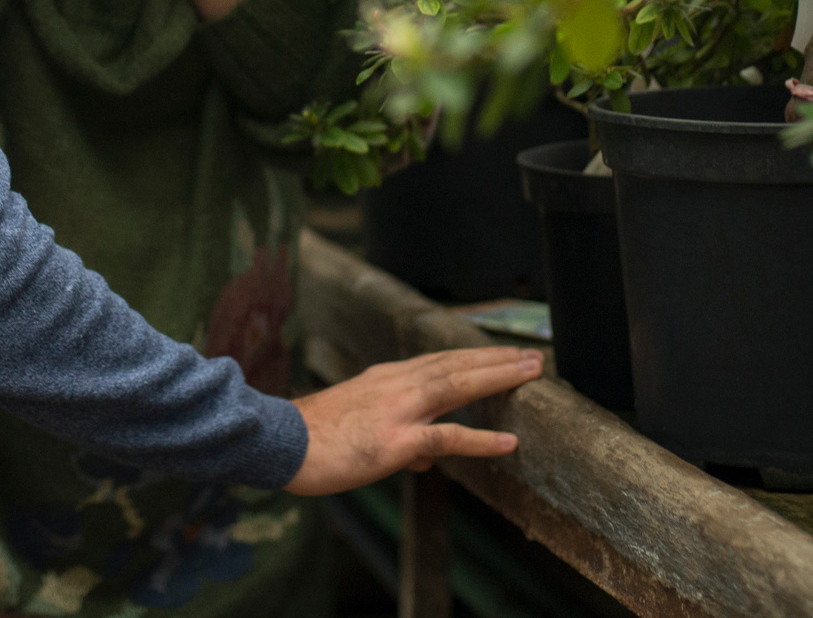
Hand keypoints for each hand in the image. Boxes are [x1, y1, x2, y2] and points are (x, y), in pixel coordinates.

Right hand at [284, 346, 540, 495]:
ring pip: (456, 385)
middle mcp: (395, 385)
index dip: (474, 357)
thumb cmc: (313, 440)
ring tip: (531, 373)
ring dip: (497, 377)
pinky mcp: (394, 440)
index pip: (440, 361)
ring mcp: (397, 410)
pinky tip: (508, 442)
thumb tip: (426, 459)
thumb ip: (399, 439)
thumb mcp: (359, 428)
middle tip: (534, 355)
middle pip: (455, 364)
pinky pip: (446, 438)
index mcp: (386, 380)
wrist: (279, 444)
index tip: (504, 354)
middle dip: (496, 359)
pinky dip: (480, 440)